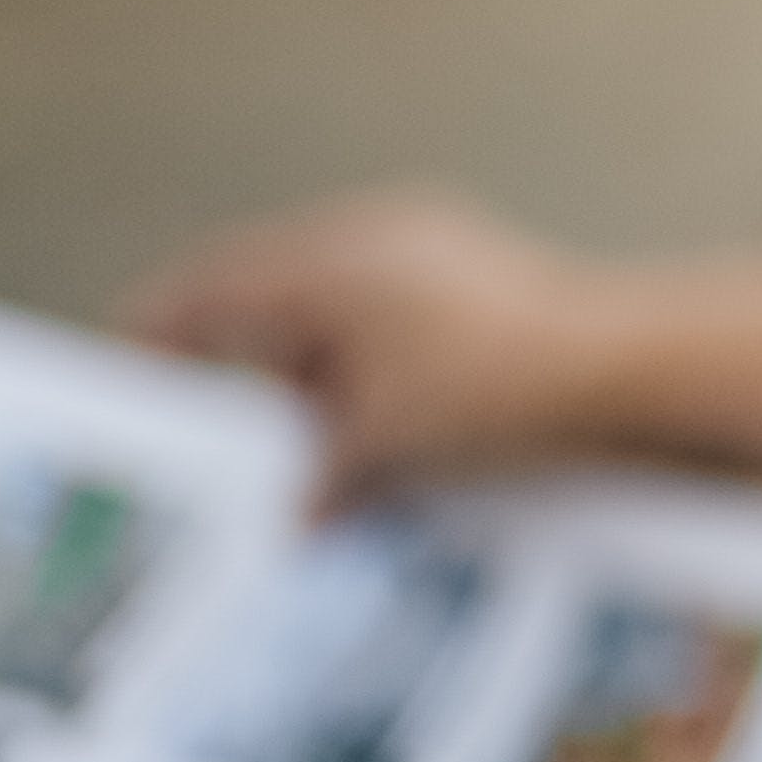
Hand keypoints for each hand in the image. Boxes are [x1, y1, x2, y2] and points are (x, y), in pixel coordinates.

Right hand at [124, 189, 629, 499]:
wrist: (632, 368)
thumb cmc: (497, 390)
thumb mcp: (389, 443)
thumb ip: (327, 477)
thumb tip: (298, 518)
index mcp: (326, 265)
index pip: (211, 289)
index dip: (162, 327)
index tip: (129, 360)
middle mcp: (372, 243)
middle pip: (272, 303)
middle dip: (246, 370)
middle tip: (219, 431)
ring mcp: (430, 253)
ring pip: (339, 320)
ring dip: (318, 383)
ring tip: (310, 451)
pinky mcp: (481, 280)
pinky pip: (395, 328)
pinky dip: (375, 378)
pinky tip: (387, 433)